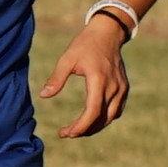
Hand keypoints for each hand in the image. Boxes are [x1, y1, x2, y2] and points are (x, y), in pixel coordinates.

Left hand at [41, 12, 131, 137]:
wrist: (108, 33)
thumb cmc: (85, 44)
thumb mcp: (67, 58)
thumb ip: (56, 78)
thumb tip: (43, 96)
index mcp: (99, 80)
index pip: (92, 112)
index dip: (80, 127)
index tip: (66, 133)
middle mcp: (113, 87)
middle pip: (101, 119)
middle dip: (84, 130)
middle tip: (67, 133)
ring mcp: (121, 88)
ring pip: (110, 117)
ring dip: (95, 127)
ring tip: (77, 129)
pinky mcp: (124, 88)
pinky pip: (116, 111)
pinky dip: (104, 118)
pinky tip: (92, 119)